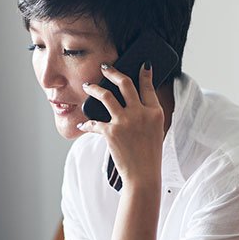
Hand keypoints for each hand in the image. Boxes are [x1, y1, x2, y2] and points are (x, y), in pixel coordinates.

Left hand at [77, 63, 165, 188]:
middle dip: (113, 72)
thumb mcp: (156, 131)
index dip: (145, 74)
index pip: (148, 87)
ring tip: (87, 86)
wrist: (143, 175)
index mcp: (155, 112)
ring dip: (94, 88)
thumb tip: (135, 104)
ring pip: (106, 96)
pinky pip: (95, 123)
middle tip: (106, 67)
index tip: (142, 64)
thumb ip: (148, 115)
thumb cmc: (150, 155)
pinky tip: (82, 124)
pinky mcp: (111, 132)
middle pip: (125, 84)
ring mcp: (125, 122)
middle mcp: (140, 113)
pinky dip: (87, 124)